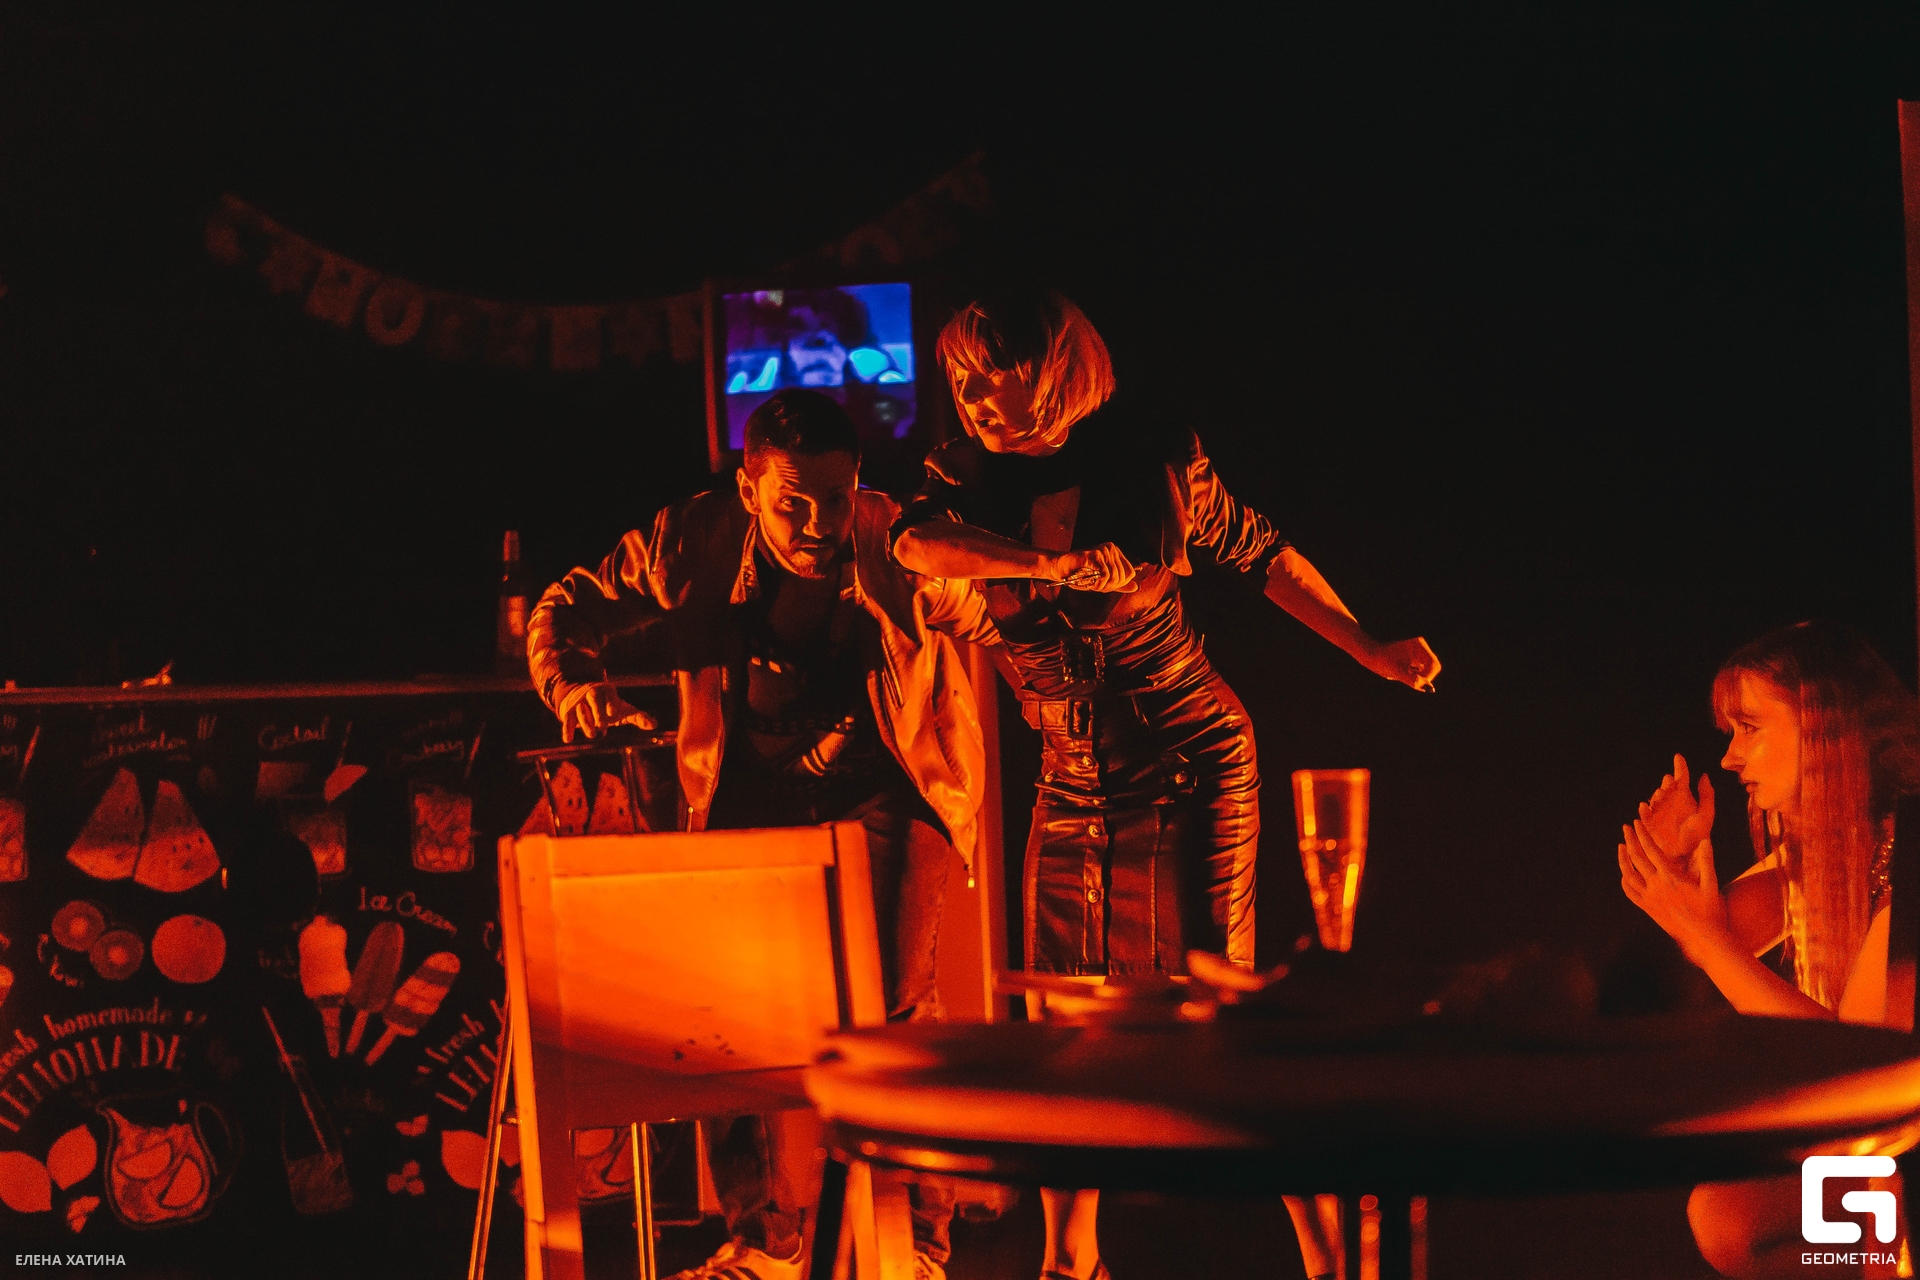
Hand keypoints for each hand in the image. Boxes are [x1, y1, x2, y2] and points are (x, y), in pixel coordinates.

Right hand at [557, 683, 655, 742]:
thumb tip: (654, 725)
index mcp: (608, 691)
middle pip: (594, 698)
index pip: (609, 695)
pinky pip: (567, 719)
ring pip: (581, 709)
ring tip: (592, 735)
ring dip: (585, 722)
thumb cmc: (610, 706)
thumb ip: (639, 717)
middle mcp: (592, 693)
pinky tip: (568, 740)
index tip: (614, 713)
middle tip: (603, 727)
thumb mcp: (624, 710)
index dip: (611, 703)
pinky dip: (567, 729)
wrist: (585, 697)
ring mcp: (580, 702)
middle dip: (598, 712)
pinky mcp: (569, 712)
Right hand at [1050, 542, 1137, 592]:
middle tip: (1096, 587)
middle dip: (1110, 586)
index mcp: (1115, 552)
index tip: (1105, 586)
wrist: (1061, 569)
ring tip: (1091, 585)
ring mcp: (1103, 550)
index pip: (1130, 573)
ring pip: (1114, 576)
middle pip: (1122, 576)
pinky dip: (1098, 584)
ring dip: (1102, 586)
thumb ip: (1119, 584)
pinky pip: (1105, 574)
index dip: (1119, 584)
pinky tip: (1089, 584)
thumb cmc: (1081, 574)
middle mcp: (1111, 548)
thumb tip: (1136, 587)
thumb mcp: (1103, 581)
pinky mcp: (1094, 555)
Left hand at [1362, 636, 1440, 689]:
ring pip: (1425, 669)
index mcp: (1419, 645)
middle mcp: (1420, 646)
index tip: (1418, 684)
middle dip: (1423, 676)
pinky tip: (1401, 672)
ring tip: (1402, 674)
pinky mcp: (1412, 656)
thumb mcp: (1397, 672)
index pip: (1433, 665)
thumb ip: (1413, 680)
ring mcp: (1416, 651)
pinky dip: (1413, 674)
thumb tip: (1430, 689)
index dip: (1428, 677)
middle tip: (1410, 681)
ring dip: (1418, 676)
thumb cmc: (1380, 661)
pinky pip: (1419, 669)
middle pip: (1432, 666)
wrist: (1368, 654)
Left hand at [1618, 818, 1729, 964]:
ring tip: (1621, 847)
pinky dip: (1625, 881)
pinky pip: (1631, 893)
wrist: (1703, 939)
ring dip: (1623, 859)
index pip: (1651, 850)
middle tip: (1626, 828)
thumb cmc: (1712, 911)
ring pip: (1629, 875)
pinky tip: (1624, 875)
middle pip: (1636, 858)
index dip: (1642, 834)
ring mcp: (1650, 899)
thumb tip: (1705, 840)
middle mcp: (1656, 886)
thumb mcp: (1711, 884)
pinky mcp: (1648, 910)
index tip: (1636, 823)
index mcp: (1670, 877)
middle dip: (1630, 840)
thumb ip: (1707, 861)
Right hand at [1638, 754, 1714, 862]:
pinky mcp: (1649, 822)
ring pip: (1655, 797)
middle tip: (1670, 781)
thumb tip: (1704, 775)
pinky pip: (1644, 814)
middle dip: (1667, 783)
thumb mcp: (1706, 815)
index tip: (1679, 756)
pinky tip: (1645, 807)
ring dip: (1657, 795)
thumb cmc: (1697, 837)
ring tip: (1661, 794)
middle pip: (1667, 785)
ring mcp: (1658, 810)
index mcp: (1684, 796)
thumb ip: (1707, 795)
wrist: (1685, 856)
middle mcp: (1670, 800)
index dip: (1680, 766)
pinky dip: (1644, 810)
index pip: (1681, 776)